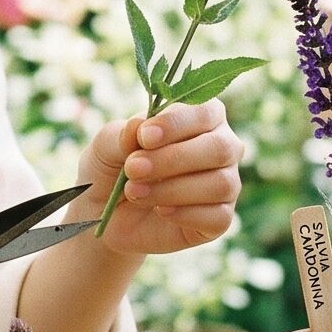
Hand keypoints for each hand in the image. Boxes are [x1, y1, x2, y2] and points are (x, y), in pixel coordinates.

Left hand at [80, 99, 243, 256]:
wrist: (105, 215)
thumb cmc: (112, 168)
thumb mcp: (106, 147)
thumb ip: (121, 134)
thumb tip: (139, 126)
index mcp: (202, 117)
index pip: (206, 111)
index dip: (177, 123)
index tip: (144, 137)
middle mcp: (223, 147)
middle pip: (219, 148)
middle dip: (172, 159)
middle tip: (133, 169)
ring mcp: (226, 184)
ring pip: (220, 184)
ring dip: (172, 189)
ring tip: (134, 193)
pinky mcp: (220, 219)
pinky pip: (218, 217)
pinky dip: (185, 214)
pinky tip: (160, 210)